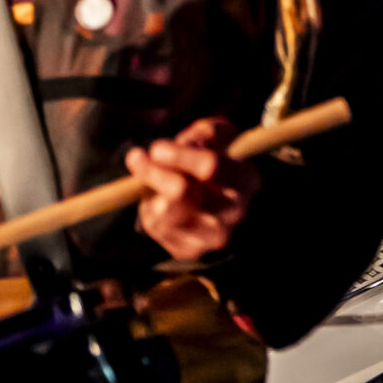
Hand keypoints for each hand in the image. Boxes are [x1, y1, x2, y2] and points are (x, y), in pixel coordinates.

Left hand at [128, 118, 258, 264]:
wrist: (224, 201)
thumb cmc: (221, 159)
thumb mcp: (221, 136)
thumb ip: (206, 132)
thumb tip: (186, 143)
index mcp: (246, 179)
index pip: (210, 167)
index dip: (178, 155)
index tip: (157, 148)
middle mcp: (233, 213)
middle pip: (180, 193)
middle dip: (152, 172)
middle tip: (136, 156)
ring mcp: (212, 236)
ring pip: (164, 213)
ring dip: (149, 190)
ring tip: (150, 176)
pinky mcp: (189, 250)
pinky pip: (155, 226)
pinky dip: (149, 207)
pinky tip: (157, 197)